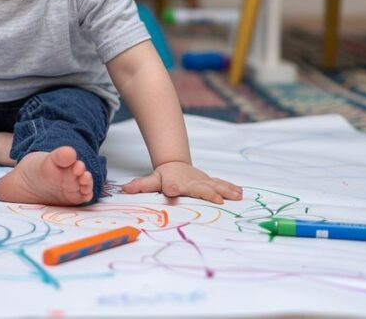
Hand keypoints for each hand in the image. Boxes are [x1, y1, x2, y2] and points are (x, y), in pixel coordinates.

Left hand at [121, 161, 242, 203]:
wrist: (176, 165)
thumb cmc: (164, 176)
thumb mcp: (152, 180)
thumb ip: (140, 185)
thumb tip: (124, 189)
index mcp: (174, 182)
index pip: (172, 185)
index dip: (172, 188)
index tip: (173, 191)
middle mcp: (190, 182)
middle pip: (198, 188)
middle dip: (207, 193)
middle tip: (217, 200)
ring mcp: (202, 181)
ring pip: (214, 185)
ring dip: (225, 191)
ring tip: (236, 196)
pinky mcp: (210, 182)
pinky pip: (222, 185)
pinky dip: (231, 188)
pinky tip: (241, 194)